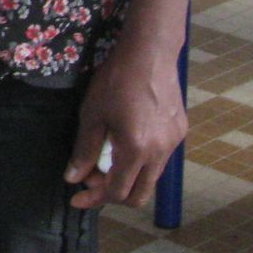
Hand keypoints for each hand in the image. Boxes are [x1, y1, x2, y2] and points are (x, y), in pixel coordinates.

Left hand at [63, 37, 187, 209]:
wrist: (149, 53)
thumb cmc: (116, 80)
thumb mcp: (92, 114)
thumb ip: (84, 150)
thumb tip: (73, 177)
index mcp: (137, 149)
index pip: (117, 191)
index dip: (94, 199)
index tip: (76, 197)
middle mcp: (160, 152)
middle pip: (139, 195)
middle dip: (113, 195)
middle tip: (91, 181)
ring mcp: (174, 143)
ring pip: (150, 178)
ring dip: (127, 177)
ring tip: (105, 157)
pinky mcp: (180, 131)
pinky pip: (160, 158)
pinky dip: (141, 160)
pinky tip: (126, 140)